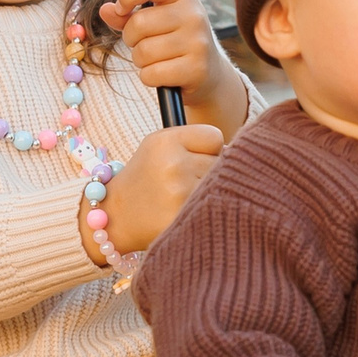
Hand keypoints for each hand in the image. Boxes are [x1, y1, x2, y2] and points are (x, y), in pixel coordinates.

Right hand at [92, 121, 223, 258]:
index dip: (209, 149)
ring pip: (222, 186)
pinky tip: (188, 213)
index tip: (192, 159)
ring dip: (211, 193)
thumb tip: (242, 152)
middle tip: (184, 183)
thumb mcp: (160, 146)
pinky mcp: (184, 219)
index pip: (216, 137)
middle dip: (210, 172)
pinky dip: (209, 212)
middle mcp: (173, 165)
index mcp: (165, 141)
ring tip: (184, 198)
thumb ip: (196, 141)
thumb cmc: (146, 178)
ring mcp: (179, 194)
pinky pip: (216, 208)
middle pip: (222, 163)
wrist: (115, 216)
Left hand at [100, 0, 248, 137]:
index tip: (121, 9)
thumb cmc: (174, 42)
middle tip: (145, 44)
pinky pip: (151, 73)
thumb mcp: (155, 22)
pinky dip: (149, 78)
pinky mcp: (196, 69)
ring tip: (157, 60)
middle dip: (131, 38)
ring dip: (141, 61)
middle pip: (138, 23)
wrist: (209, 74)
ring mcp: (198, 42)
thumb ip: (128, 15)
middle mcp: (194, 15)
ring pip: (143, 51)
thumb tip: (106, 10)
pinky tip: (163, 75)